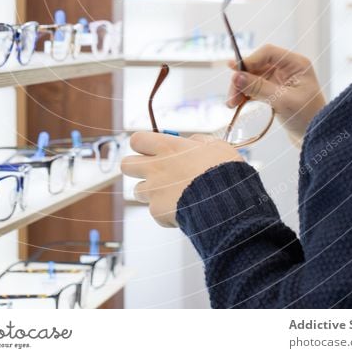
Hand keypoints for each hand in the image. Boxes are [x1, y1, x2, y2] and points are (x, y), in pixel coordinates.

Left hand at [121, 131, 243, 226]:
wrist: (225, 203)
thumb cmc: (223, 171)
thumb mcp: (216, 146)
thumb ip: (198, 141)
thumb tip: (191, 141)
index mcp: (167, 147)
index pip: (136, 140)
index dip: (143, 145)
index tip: (153, 150)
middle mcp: (155, 167)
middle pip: (126, 165)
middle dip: (136, 168)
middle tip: (153, 172)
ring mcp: (153, 191)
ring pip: (138, 191)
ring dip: (151, 192)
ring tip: (172, 194)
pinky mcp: (156, 212)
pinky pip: (154, 211)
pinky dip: (165, 212)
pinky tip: (182, 209)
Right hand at [227, 44, 325, 146]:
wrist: (317, 138)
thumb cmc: (307, 118)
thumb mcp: (282, 102)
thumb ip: (259, 88)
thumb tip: (236, 76)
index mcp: (296, 64)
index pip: (268, 53)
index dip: (249, 60)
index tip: (234, 73)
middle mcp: (288, 68)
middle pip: (257, 65)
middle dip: (242, 79)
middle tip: (231, 97)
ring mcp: (281, 79)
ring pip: (253, 77)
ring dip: (241, 88)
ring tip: (231, 104)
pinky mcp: (275, 91)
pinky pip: (255, 87)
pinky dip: (246, 94)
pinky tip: (238, 104)